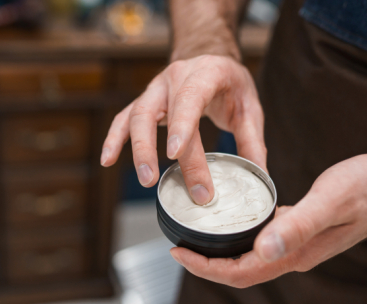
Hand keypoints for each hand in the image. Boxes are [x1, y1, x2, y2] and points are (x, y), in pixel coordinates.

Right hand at [100, 55, 265, 204]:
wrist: (210, 57)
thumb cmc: (230, 83)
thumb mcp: (249, 107)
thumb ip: (252, 141)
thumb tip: (258, 176)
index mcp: (205, 74)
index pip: (189, 98)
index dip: (180, 126)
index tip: (175, 155)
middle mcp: (175, 78)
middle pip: (155, 113)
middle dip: (153, 149)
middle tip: (158, 181)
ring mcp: (155, 90)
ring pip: (136, 116)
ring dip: (136, 149)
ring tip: (145, 179)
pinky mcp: (144, 102)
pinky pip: (123, 119)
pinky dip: (114, 140)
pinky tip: (108, 160)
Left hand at [170, 154, 366, 287]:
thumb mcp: (330, 201)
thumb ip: (297, 225)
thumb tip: (261, 250)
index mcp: (296, 254)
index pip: (240, 273)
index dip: (206, 269)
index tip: (178, 254)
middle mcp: (293, 254)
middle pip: (240, 272)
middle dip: (206, 266)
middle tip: (177, 248)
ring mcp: (296, 244)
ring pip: (248, 258)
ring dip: (219, 254)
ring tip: (192, 238)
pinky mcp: (298, 230)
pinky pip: (260, 241)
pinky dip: (237, 237)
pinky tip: (227, 221)